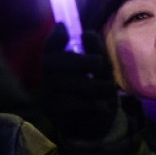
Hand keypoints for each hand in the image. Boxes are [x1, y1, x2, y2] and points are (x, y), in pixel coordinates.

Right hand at [40, 23, 119, 140]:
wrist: (96, 124)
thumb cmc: (96, 90)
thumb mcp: (100, 70)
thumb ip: (94, 51)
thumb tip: (87, 32)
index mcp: (56, 65)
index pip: (48, 48)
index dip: (55, 38)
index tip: (69, 30)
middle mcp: (46, 79)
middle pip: (53, 64)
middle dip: (80, 60)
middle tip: (101, 63)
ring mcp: (48, 98)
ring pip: (66, 85)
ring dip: (93, 85)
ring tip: (108, 89)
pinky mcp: (55, 116)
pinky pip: (74, 106)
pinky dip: (93, 105)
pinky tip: (102, 106)